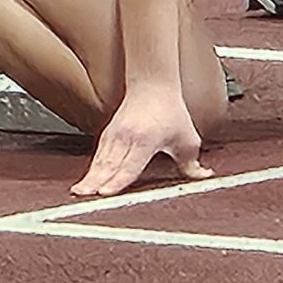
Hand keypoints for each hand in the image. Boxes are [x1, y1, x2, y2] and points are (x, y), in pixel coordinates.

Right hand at [72, 87, 210, 197]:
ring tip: (79, 192)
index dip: (118, 180)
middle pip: (109, 165)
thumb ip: (192, 163)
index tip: (106, 192)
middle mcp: (126, 138)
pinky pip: (98, 156)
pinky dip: (92, 170)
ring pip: (100, 161)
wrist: (152, 86)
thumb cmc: (169, 111)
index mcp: (145, 140)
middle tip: (85, 196)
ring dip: (90, 177)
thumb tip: (203, 177)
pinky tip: (86, 182)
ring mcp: (114, 136)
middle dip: (96, 182)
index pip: (129, 165)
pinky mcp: (108, 135)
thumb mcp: (187, 139)